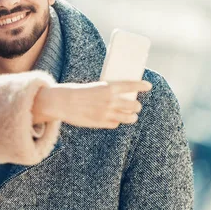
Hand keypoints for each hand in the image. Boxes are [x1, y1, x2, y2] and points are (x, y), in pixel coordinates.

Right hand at [33, 80, 151, 128]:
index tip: (148, 86)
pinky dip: (116, 122)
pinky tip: (114, 120)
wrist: (61, 102)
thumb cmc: (76, 92)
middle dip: (136, 106)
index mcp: (108, 87)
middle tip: (135, 105)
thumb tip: (120, 96)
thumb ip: (108, 92)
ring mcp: (107, 113)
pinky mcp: (101, 122)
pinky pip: (115, 124)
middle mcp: (110, 100)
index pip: (131, 85)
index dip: (142, 85)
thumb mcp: (94, 87)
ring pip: (129, 117)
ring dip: (132, 117)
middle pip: (134, 105)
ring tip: (132, 116)